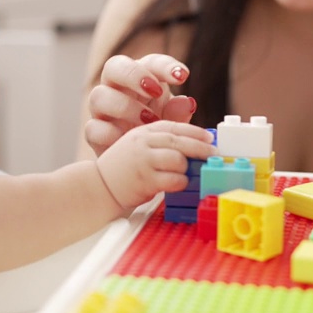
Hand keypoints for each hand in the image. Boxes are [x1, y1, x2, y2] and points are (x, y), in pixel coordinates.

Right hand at [84, 54, 196, 156]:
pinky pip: (93, 127)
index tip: (183, 76)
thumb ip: (179, 113)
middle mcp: (116, 88)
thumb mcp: (171, 122)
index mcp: (140, 79)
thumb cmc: (155, 132)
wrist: (136, 160)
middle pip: (114, 66)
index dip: (165, 65)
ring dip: (126, 107)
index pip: (150, 62)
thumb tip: (187, 102)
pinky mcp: (93, 132)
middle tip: (156, 91)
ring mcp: (101, 109)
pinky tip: (126, 138)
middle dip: (134, 75)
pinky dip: (111, 133)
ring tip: (148, 121)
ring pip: (99, 95)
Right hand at [94, 120, 215, 208]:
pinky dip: (180, 182)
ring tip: (186, 172)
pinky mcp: (145, 180)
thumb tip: (195, 137)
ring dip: (186, 168)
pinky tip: (178, 183)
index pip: (174, 126)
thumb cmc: (124, 167)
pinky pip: (173, 179)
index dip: (195, 132)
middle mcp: (143, 142)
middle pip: (179, 141)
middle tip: (213, 154)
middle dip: (200, 148)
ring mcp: (143, 161)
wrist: (100, 186)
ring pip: (178, 159)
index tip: (209, 138)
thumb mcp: (140, 144)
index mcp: (143, 131)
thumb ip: (163, 138)